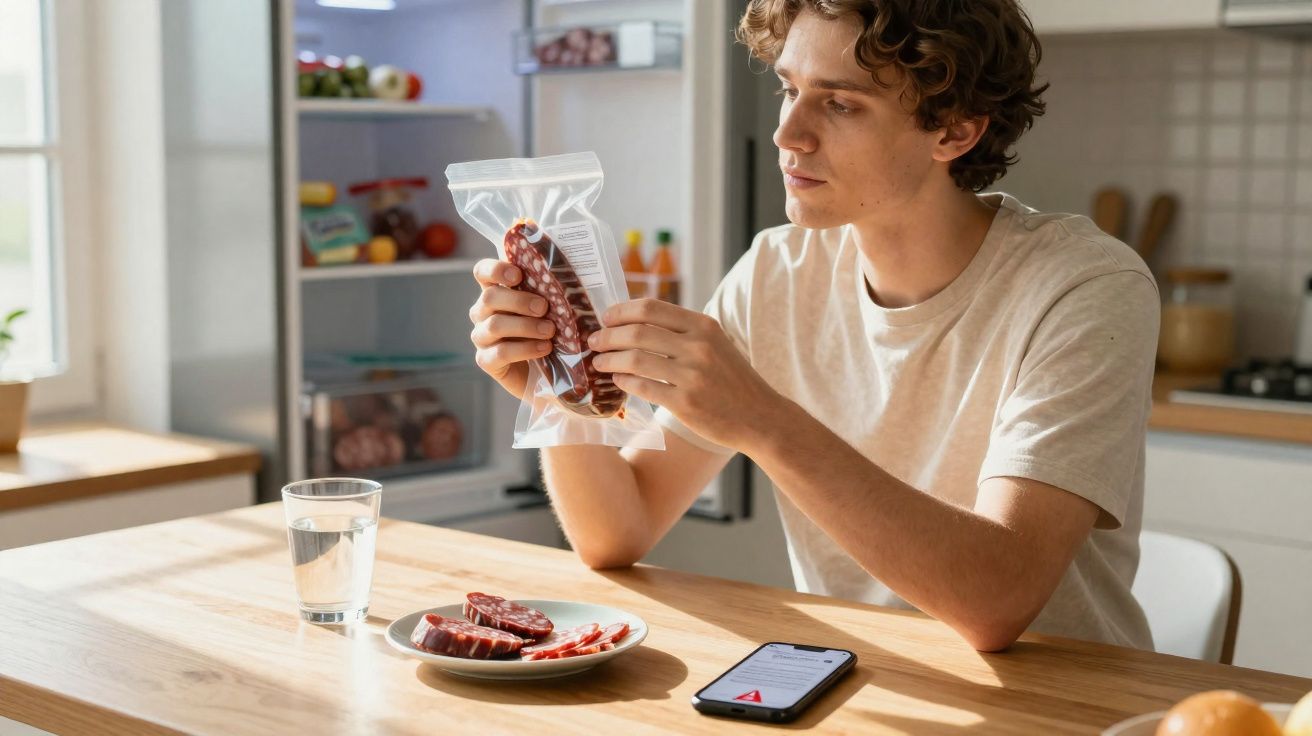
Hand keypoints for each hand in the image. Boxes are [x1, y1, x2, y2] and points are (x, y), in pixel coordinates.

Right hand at [468, 258, 555, 396]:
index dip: (496, 269)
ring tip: (550, 330)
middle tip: (544, 307)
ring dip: (525, 326)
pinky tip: (545, 348)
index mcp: (496, 293)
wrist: (546, 374)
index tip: (518, 275)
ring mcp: (481, 337)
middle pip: (489, 297)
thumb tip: (565, 277)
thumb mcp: (548, 311)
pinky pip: (500, 352)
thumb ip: (547, 294)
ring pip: (494, 325)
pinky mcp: (486, 361)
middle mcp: (482, 313)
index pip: (482, 272)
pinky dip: (525, 349)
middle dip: (519, 300)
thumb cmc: (547, 333)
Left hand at [589, 299, 781, 449]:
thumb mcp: (716, 344)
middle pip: (637, 332)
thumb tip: (636, 322)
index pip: (651, 308)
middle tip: (594, 342)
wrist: (759, 417)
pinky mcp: (685, 403)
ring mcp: (692, 375)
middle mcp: (698, 346)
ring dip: (609, 360)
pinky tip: (618, 381)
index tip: (606, 318)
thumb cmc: (733, 380)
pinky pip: (642, 387)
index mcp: (704, 326)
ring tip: (599, 363)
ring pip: (634, 360)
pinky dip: (623, 382)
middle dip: (607, 336)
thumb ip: (683, 332)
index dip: (621, 311)